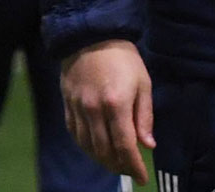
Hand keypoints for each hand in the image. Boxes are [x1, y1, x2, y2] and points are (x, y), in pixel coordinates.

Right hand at [60, 39, 154, 182]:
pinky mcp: (67, 105)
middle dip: (119, 166)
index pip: (124, 145)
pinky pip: (75, 135)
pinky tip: (96, 149)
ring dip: (102, 160)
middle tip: (130, 170)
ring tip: (115, 163)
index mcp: (116, 104)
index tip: (142, 179)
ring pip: (88, 146)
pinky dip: (87, 147)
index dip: (133, 166)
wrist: (91, 36)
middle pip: (104, 151)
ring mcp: (78, 109)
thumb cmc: (123, 59)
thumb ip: (144, 116)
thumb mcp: (143, 83)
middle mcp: (94, 110)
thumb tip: (147, 145)